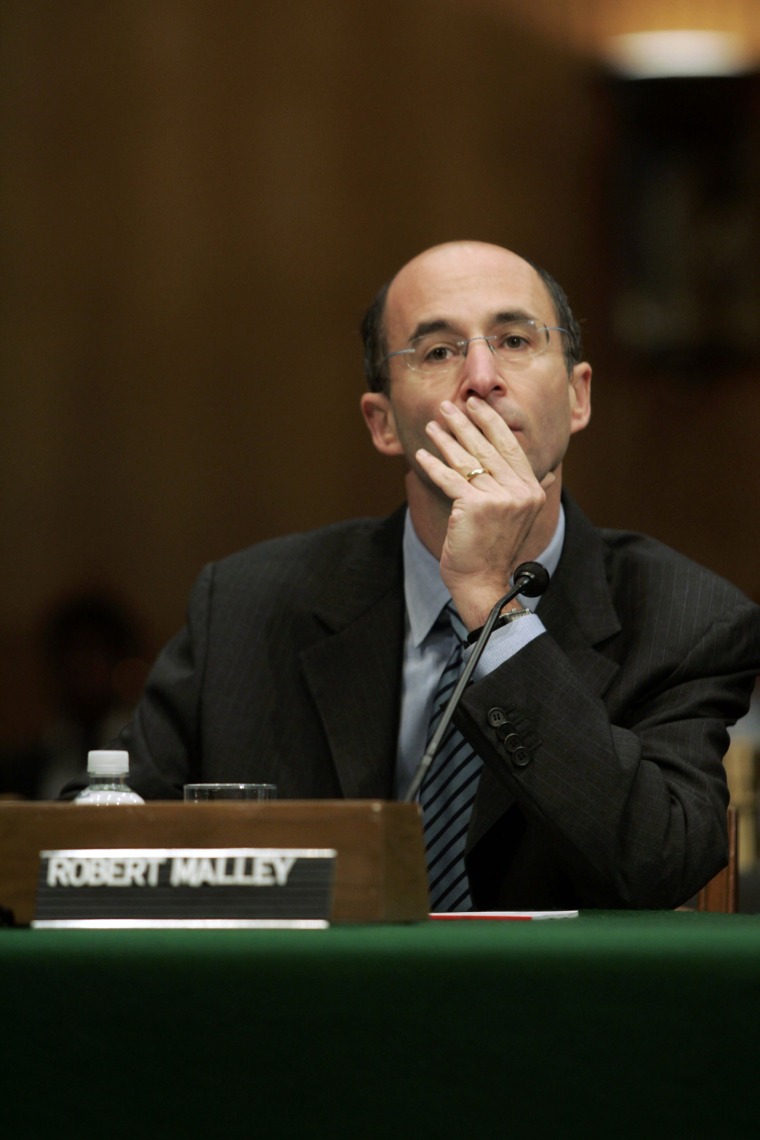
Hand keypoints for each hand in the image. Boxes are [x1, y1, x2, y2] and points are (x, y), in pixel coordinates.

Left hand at [416, 396, 553, 628]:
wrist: (482, 581)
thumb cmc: (493, 548)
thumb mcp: (518, 516)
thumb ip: (526, 491)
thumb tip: (547, 472)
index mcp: (532, 490)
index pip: (510, 446)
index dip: (491, 422)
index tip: (475, 405)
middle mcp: (520, 492)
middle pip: (487, 448)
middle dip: (465, 424)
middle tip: (448, 406)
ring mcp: (500, 499)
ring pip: (467, 461)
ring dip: (446, 440)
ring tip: (431, 425)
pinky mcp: (475, 507)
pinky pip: (450, 480)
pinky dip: (433, 466)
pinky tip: (421, 456)